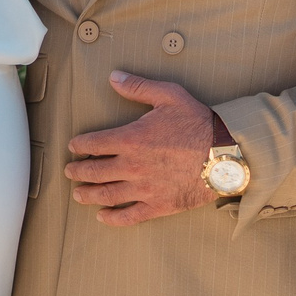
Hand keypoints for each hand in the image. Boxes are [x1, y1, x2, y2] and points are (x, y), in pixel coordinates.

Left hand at [65, 71, 224, 225]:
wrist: (225, 154)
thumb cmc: (198, 123)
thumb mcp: (169, 95)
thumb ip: (138, 87)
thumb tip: (114, 77)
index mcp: (130, 139)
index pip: (92, 143)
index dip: (78, 145)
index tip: (74, 147)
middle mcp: (131, 166)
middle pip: (93, 172)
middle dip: (76, 171)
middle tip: (69, 171)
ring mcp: (143, 189)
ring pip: (105, 195)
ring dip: (87, 195)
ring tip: (78, 194)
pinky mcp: (158, 206)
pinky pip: (128, 217)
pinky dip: (111, 218)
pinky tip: (102, 216)